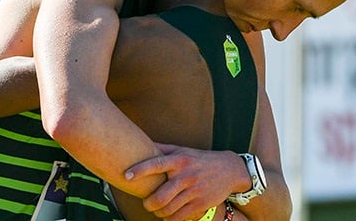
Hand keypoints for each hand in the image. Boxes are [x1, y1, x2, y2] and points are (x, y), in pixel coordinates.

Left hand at [125, 143, 247, 220]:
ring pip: (168, 209)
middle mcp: (186, 175)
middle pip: (160, 196)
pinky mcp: (201, 204)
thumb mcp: (183, 150)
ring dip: (158, 213)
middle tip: (146, 203)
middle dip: (148, 204)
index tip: (126, 175)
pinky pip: (179, 217)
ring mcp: (194, 191)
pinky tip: (167, 216)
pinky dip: (169, 219)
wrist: (229, 169)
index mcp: (180, 160)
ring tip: (156, 209)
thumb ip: (163, 149)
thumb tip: (141, 142)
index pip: (157, 164)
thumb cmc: (199, 159)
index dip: (140, 170)